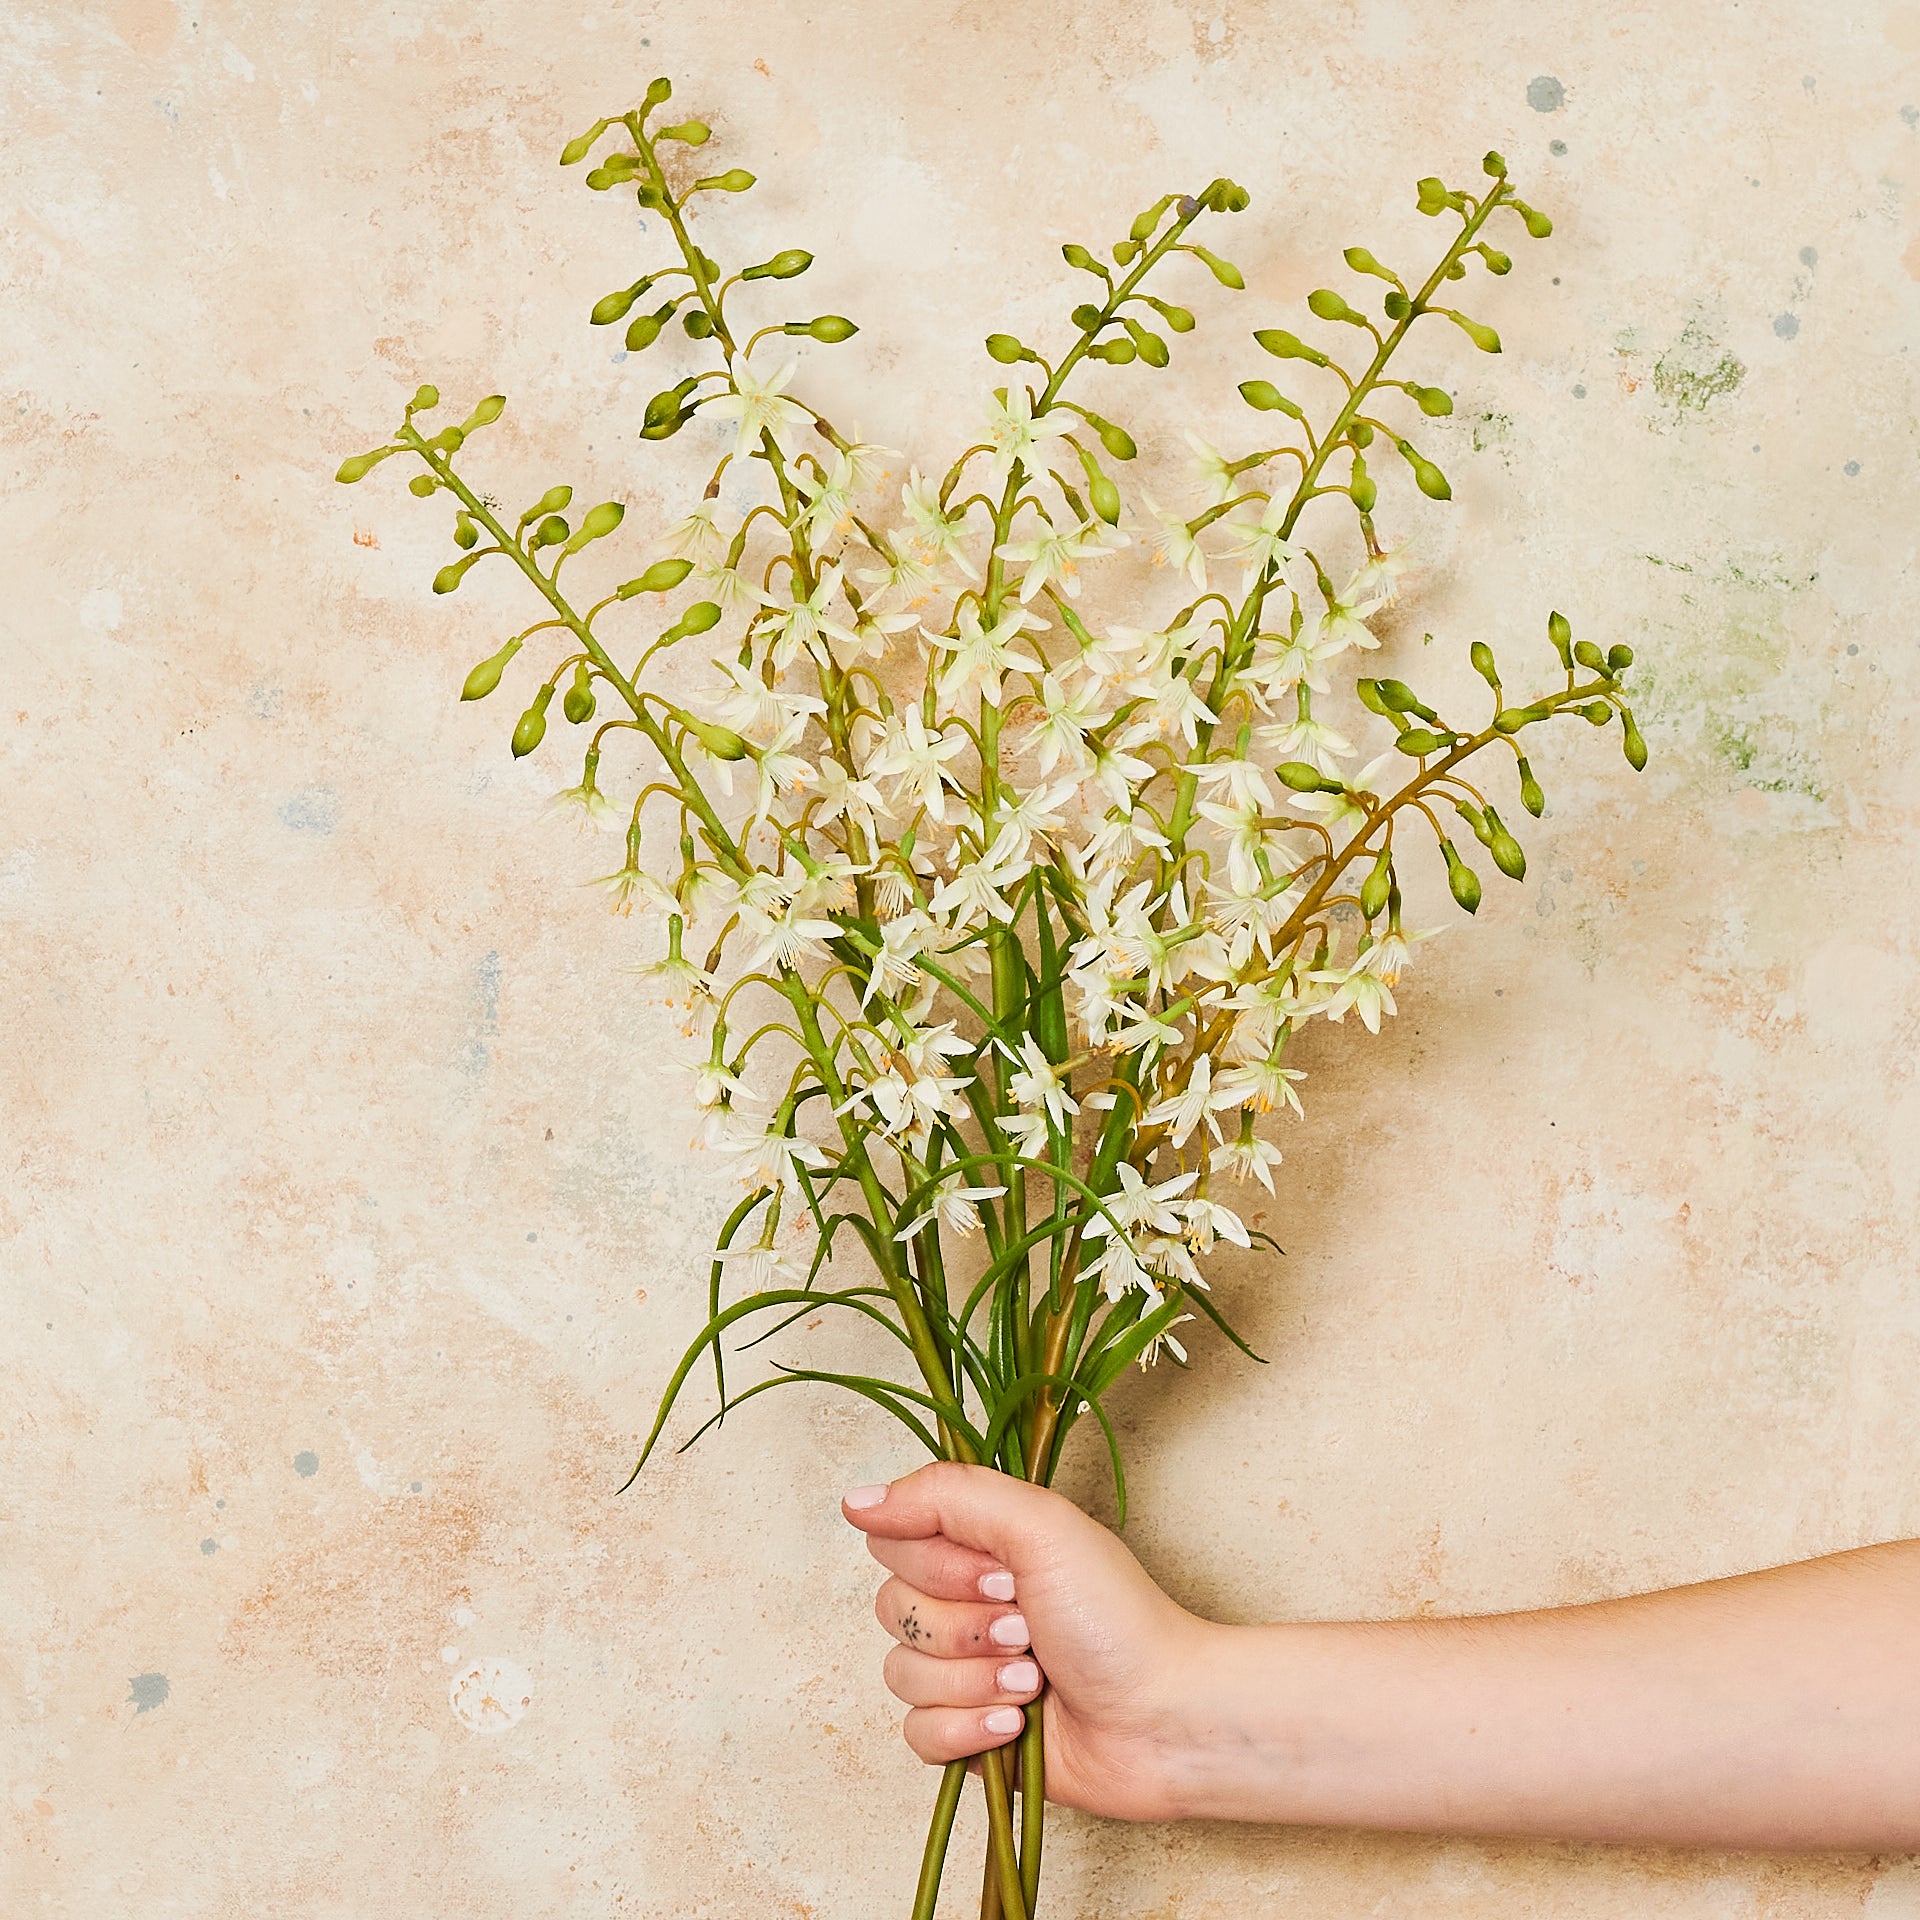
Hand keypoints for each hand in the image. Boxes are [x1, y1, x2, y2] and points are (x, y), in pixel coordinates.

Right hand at [840, 1461, 1215, 1820]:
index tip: (1003, 1573)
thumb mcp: (1039, 1526)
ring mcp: (965, 1670)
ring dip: (973, 1679)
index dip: (939, 1563)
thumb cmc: (1118, 1618)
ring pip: (902, 1672)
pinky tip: (1018, 1724)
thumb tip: (856, 1502)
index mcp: (980, 1545)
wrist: (1164, 1720)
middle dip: (964, 1625)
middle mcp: (966, 1602)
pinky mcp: (967, 1735)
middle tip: (1027, 1626)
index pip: (894, 1540)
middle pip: (893, 1607)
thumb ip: (945, 1496)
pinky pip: (916, 1733)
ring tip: (1033, 1680)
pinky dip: (968, 1728)